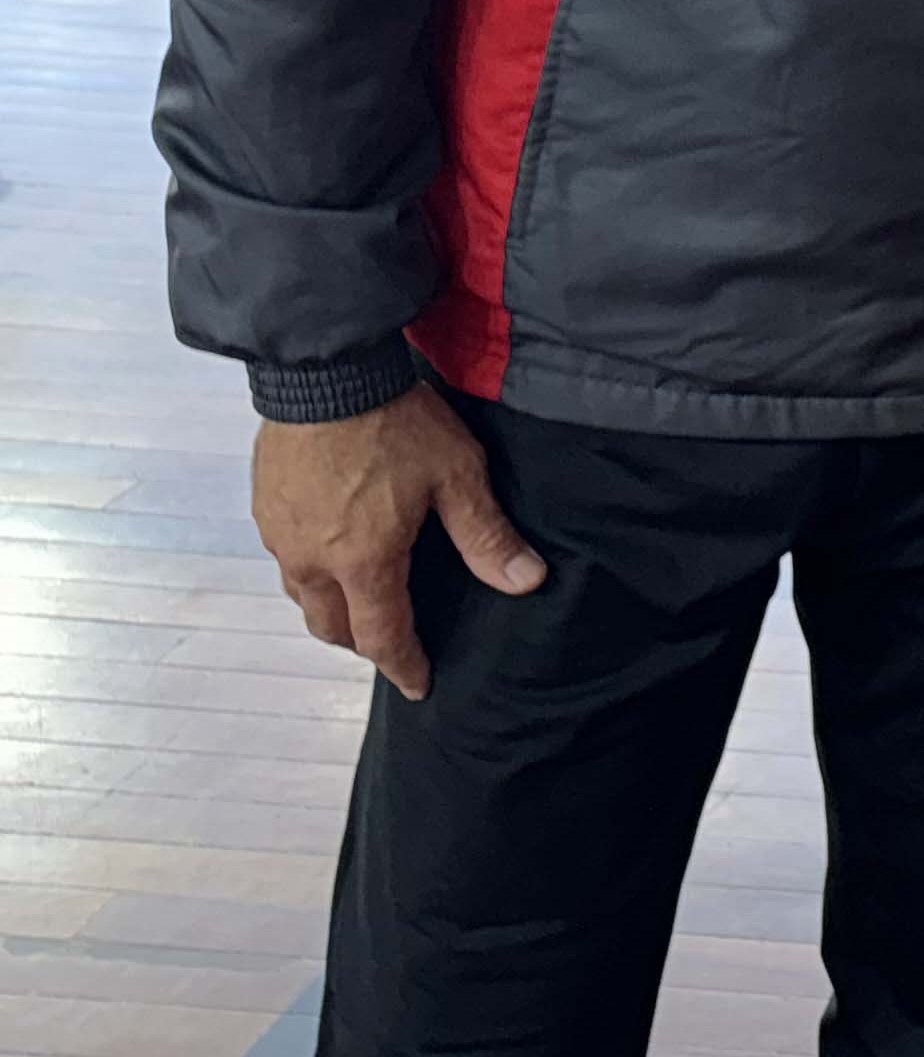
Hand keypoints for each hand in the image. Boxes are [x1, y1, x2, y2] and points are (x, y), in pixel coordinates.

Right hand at [255, 385, 541, 699]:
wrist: (326, 372)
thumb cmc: (395, 422)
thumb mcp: (456, 475)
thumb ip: (486, 535)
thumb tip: (525, 581)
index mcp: (362, 562)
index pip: (382, 637)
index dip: (403, 665)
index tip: (419, 684)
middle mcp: (312, 560)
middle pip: (332, 626)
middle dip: (363, 642)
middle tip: (391, 643)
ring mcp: (281, 534)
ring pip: (303, 596)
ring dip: (332, 609)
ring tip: (361, 602)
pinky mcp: (265, 505)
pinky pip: (286, 558)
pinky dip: (311, 572)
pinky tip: (331, 551)